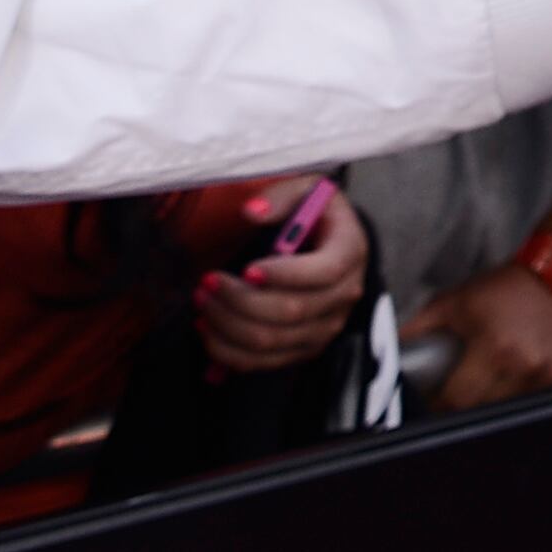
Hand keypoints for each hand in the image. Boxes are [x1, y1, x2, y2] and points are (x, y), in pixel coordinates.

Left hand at [199, 176, 366, 373]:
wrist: (330, 246)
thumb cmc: (315, 215)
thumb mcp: (306, 189)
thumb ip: (281, 195)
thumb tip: (252, 213)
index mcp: (349, 252)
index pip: (323, 273)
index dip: (284, 275)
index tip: (246, 268)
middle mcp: (344, 296)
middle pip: (291, 311)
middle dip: (240, 300)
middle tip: (207, 282)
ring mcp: (325, 328)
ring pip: (272, 340)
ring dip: (228, 325)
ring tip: (202, 302)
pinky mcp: (304, 348)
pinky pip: (263, 362)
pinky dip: (229, 351)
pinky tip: (208, 329)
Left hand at [416, 262, 551, 411]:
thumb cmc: (502, 288)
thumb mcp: (453, 302)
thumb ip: (418, 328)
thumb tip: (388, 352)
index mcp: (496, 350)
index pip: (458, 401)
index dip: (441, 404)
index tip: (436, 400)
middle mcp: (527, 366)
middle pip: (484, 410)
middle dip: (469, 402)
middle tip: (464, 388)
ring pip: (513, 410)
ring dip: (499, 401)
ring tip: (493, 380)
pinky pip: (542, 402)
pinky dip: (528, 395)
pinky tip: (522, 376)